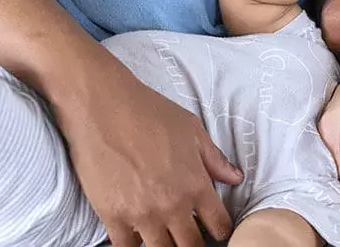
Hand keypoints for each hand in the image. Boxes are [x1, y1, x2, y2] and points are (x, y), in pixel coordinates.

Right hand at [58, 53, 243, 246]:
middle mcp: (172, 205)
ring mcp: (141, 214)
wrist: (103, 106)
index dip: (221, 230)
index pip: (219, 226)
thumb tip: (236, 178)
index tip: (216, 228)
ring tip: (165, 234)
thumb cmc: (149, 112)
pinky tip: (137, 234)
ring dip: (165, 244)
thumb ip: (215, 159)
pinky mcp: (112, 216)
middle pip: (191, 246)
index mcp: (195, 185)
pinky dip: (133, 243)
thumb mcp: (192, 130)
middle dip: (195, 243)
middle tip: (190, 235)